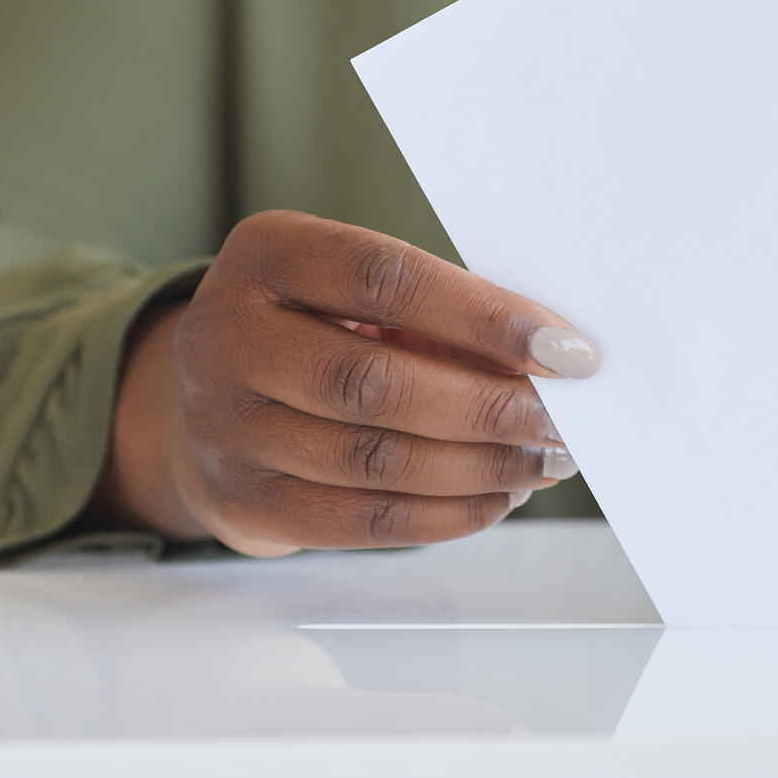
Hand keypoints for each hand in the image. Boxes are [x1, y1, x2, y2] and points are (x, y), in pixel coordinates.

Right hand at [95, 210, 599, 555]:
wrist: (210, 401)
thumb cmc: (318, 329)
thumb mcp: (355, 292)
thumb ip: (437, 313)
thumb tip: (552, 360)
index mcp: (266, 255)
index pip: (384, 280)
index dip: (482, 317)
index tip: (567, 349)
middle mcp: (227, 337)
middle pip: (374, 383)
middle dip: (488, 405)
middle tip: (563, 419)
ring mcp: (226, 427)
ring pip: (374, 461)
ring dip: (481, 466)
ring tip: (547, 460)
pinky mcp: (247, 502)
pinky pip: (364, 522)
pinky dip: (448, 514)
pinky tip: (499, 496)